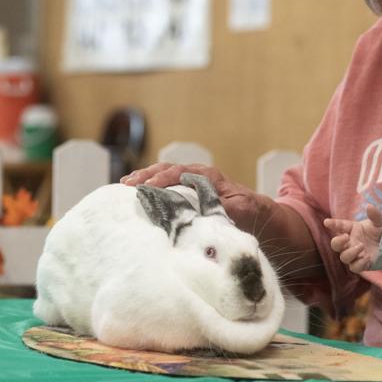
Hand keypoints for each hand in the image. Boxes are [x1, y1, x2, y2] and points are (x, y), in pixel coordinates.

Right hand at [121, 163, 260, 225]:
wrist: (256, 210)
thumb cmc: (248, 209)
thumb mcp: (240, 208)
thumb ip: (223, 208)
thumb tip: (205, 212)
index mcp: (208, 176)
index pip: (180, 173)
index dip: (163, 179)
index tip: (148, 187)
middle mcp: (197, 174)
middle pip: (167, 169)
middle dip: (147, 175)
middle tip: (128, 184)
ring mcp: (190, 180)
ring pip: (163, 173)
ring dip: (145, 177)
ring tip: (125, 184)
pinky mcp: (187, 190)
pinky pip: (165, 183)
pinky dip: (150, 185)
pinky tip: (135, 191)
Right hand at [323, 205, 381, 272]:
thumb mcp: (380, 221)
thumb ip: (375, 214)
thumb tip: (369, 206)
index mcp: (351, 229)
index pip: (339, 226)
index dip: (332, 224)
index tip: (326, 222)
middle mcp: (350, 242)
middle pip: (335, 244)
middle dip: (338, 241)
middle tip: (346, 236)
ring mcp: (355, 254)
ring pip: (344, 257)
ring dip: (350, 252)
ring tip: (361, 246)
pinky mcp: (362, 264)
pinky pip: (355, 267)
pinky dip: (359, 263)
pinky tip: (367, 257)